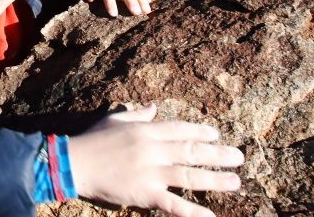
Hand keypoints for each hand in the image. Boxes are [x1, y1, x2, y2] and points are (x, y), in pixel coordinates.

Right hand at [67, 104, 243, 216]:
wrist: (74, 163)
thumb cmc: (91, 140)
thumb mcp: (115, 120)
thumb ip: (137, 115)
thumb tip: (154, 107)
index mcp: (146, 131)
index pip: (180, 129)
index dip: (201, 132)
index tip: (216, 135)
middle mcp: (152, 149)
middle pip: (192, 151)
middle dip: (218, 154)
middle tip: (239, 157)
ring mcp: (151, 172)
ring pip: (189, 175)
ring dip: (215, 179)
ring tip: (235, 182)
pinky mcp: (145, 193)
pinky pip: (174, 204)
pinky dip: (194, 212)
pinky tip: (211, 216)